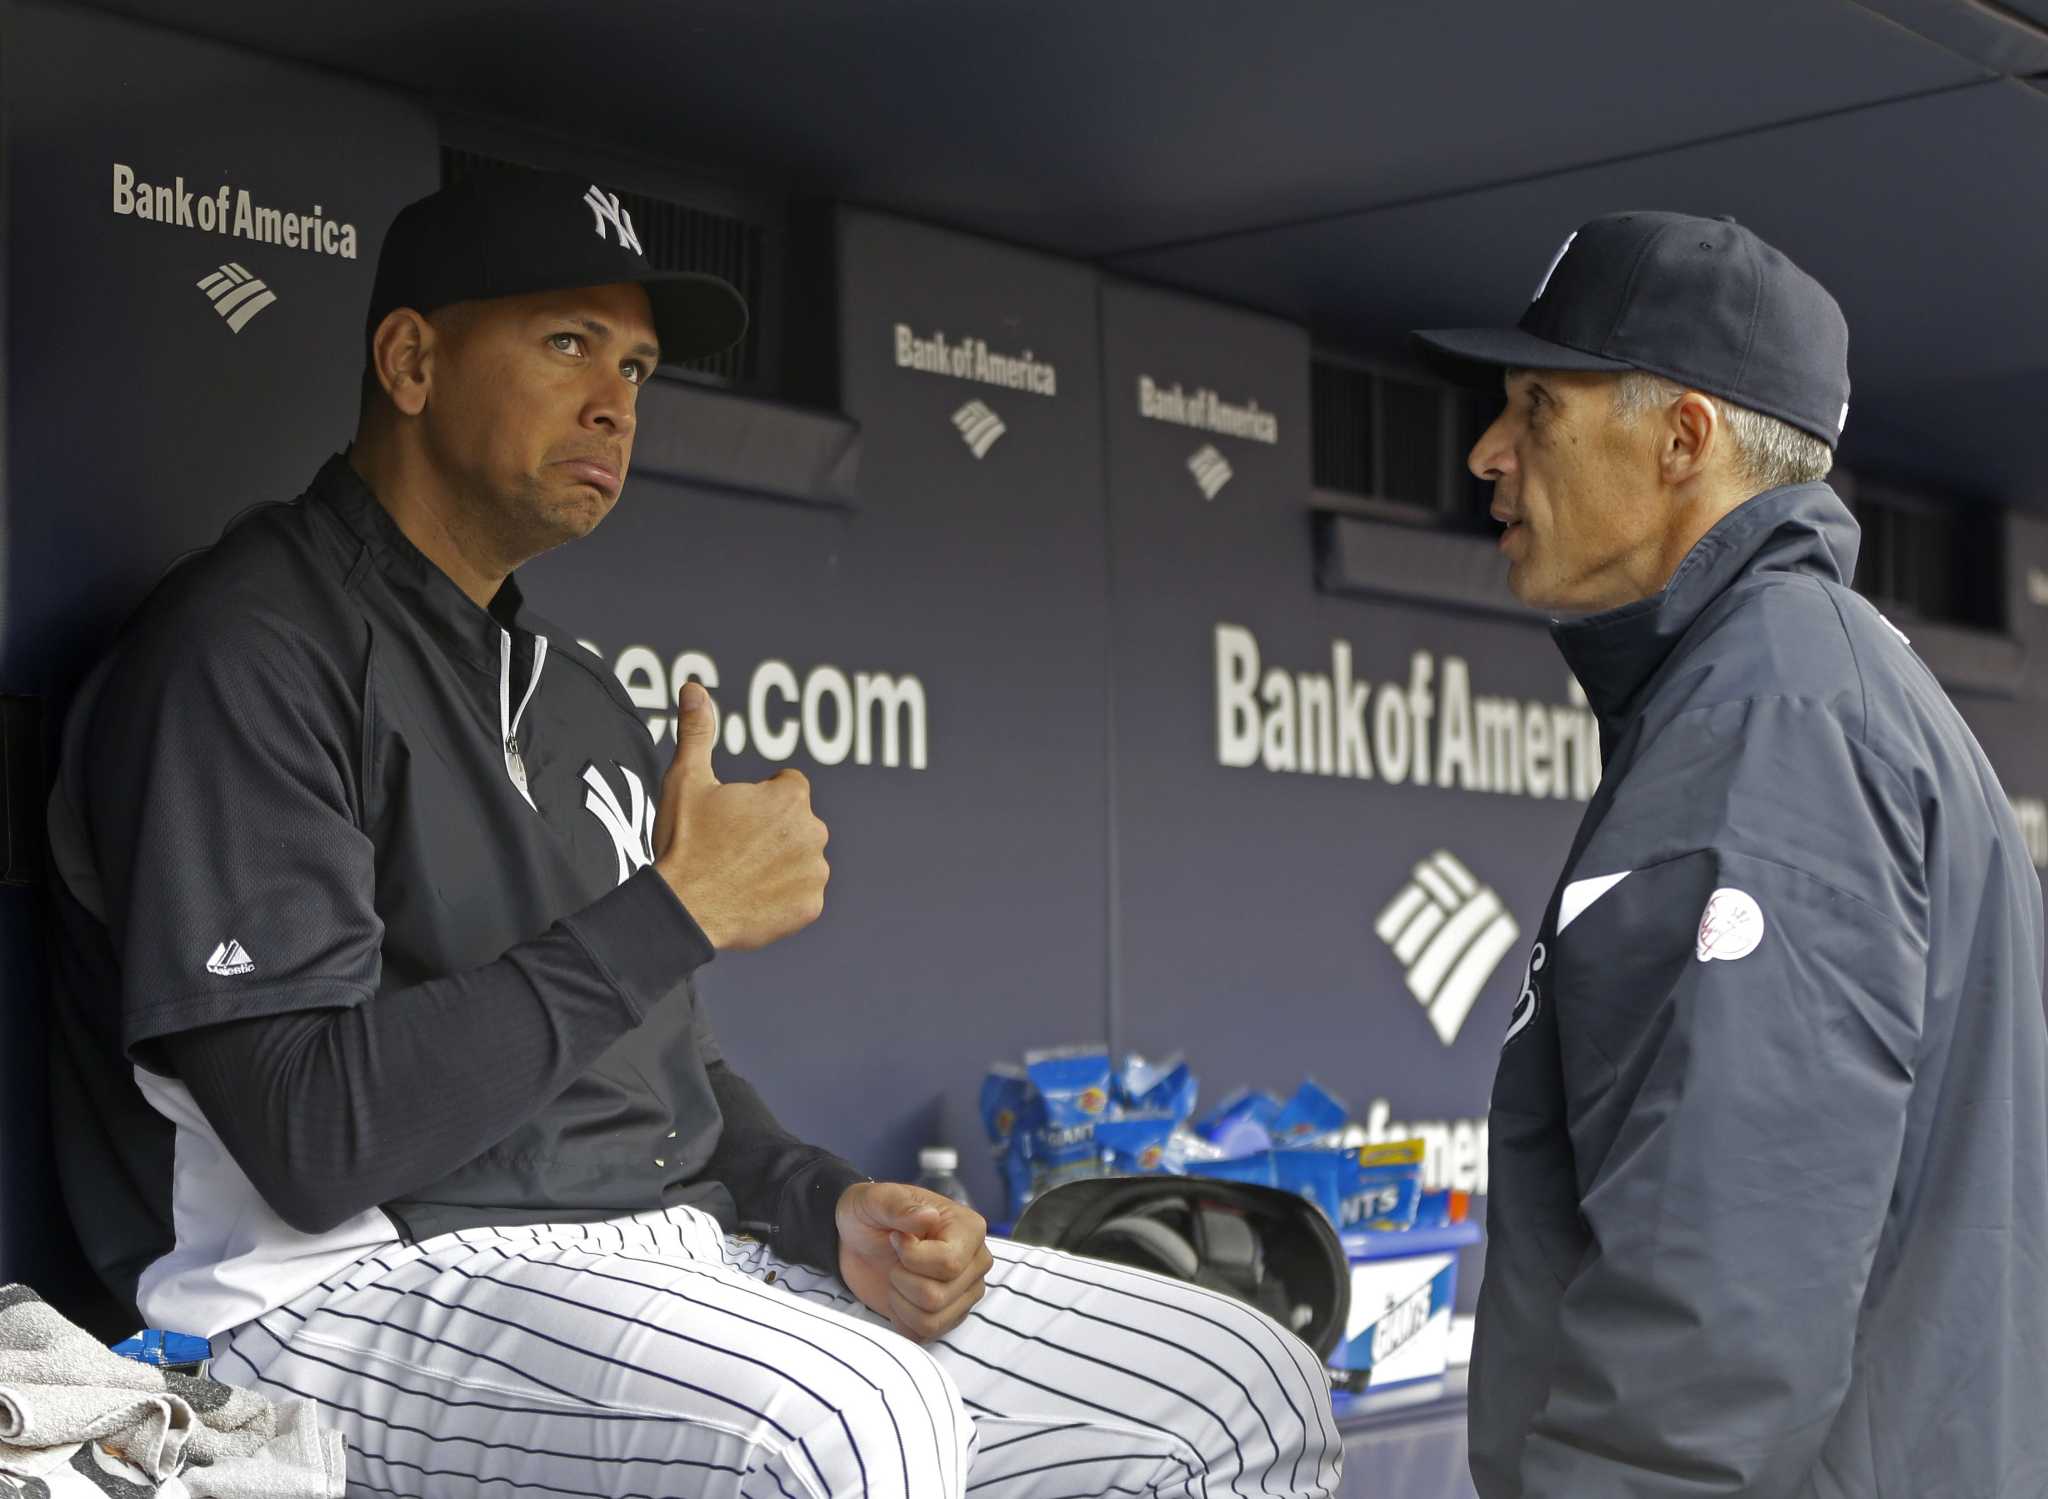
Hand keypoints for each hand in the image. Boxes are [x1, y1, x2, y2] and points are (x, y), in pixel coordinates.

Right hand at [653, 682, 829, 949]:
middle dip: (771, 831)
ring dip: (779, 862)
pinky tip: (751, 897)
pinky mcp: (812, 906)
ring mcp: (816, 870)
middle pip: (796, 823)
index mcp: (791, 797)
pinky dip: (782, 896)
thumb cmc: (684, 842)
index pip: (787, 787)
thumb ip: (698, 731)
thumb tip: (693, 686)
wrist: (683, 909)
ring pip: (801, 858)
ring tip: (739, 873)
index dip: (758, 800)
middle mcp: (814, 830)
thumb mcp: (686, 780)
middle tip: (732, 847)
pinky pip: (802, 895)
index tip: (733, 817)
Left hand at [836, 1182, 991, 1342]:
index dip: (911, 1258)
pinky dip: (902, 1320)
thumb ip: (900, 1207)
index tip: (894, 1238)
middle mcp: (976, 1263)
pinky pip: (925, 1336)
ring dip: (900, 1302)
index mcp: (969, 1229)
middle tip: (894, 1260)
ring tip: (896, 1278)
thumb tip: (929, 1217)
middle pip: (938, 1296)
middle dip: (902, 1280)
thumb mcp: (875, 1200)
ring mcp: (965, 1293)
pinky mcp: (949, 1316)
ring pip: (932, 1321)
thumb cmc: (870, 1214)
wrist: (856, 1239)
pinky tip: (898, 1297)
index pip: (948, 1264)